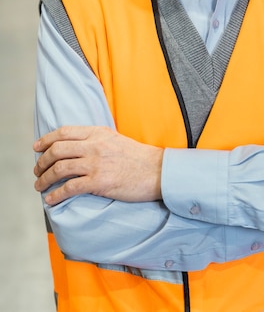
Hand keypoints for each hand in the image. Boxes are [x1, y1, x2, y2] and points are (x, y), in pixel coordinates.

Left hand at [33, 126, 162, 205]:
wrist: (157, 170)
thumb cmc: (137, 157)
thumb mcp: (115, 139)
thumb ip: (95, 139)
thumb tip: (75, 147)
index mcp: (98, 132)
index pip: (64, 132)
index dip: (46, 140)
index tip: (37, 147)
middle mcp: (94, 145)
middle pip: (57, 150)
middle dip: (42, 162)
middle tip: (38, 171)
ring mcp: (96, 163)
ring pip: (59, 168)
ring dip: (44, 179)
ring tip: (40, 186)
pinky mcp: (99, 182)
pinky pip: (69, 188)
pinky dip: (56, 195)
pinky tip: (51, 200)